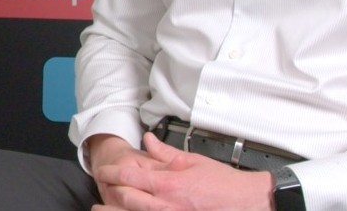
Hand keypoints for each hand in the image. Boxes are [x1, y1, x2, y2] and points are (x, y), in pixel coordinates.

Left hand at [92, 132, 274, 210]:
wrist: (246, 203)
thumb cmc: (223, 184)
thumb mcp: (192, 161)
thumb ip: (166, 152)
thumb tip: (148, 141)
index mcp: (169, 183)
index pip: (131, 176)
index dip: (113, 173)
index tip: (103, 171)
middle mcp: (165, 204)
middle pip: (127, 199)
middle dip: (110, 191)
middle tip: (101, 186)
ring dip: (116, 210)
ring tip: (101, 208)